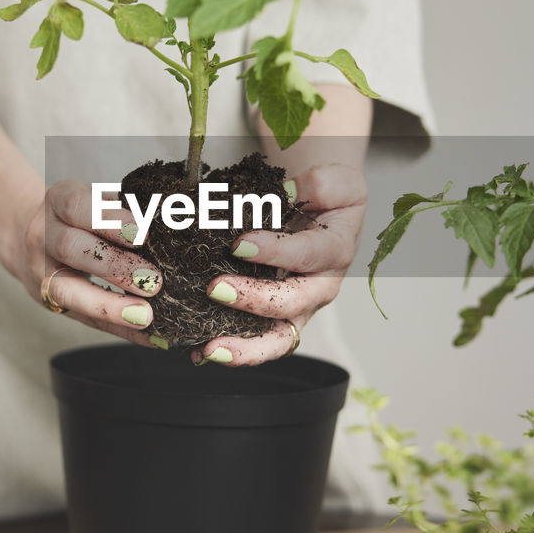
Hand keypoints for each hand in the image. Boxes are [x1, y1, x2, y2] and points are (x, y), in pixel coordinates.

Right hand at [19, 179, 164, 345]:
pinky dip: (118, 328)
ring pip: (68, 290)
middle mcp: (43, 235)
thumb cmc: (74, 217)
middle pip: (72, 248)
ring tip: (146, 314)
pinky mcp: (48, 300)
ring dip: (110, 305)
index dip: (111, 220)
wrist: (23, 235)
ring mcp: (41, 271)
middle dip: (115, 266)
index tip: (144, 233)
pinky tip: (147, 334)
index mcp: (58, 201)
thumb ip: (121, 209)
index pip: (79, 206)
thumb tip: (169, 220)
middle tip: (153, 280)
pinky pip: (84, 319)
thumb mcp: (89, 200)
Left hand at [190, 164, 366, 365]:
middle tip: (215, 288)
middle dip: (253, 300)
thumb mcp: (335, 180)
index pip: (306, 255)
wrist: (327, 214)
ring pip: (278, 339)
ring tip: (210, 348)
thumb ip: (318, 184)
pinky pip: (259, 342)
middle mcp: (319, 288)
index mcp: (334, 252)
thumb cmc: (329, 198)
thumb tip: (284, 192)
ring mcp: (298, 309)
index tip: (239, 244)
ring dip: (244, 347)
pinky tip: (198, 351)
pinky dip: (232, 350)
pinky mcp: (278, 319)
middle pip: (291, 304)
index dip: (275, 252)